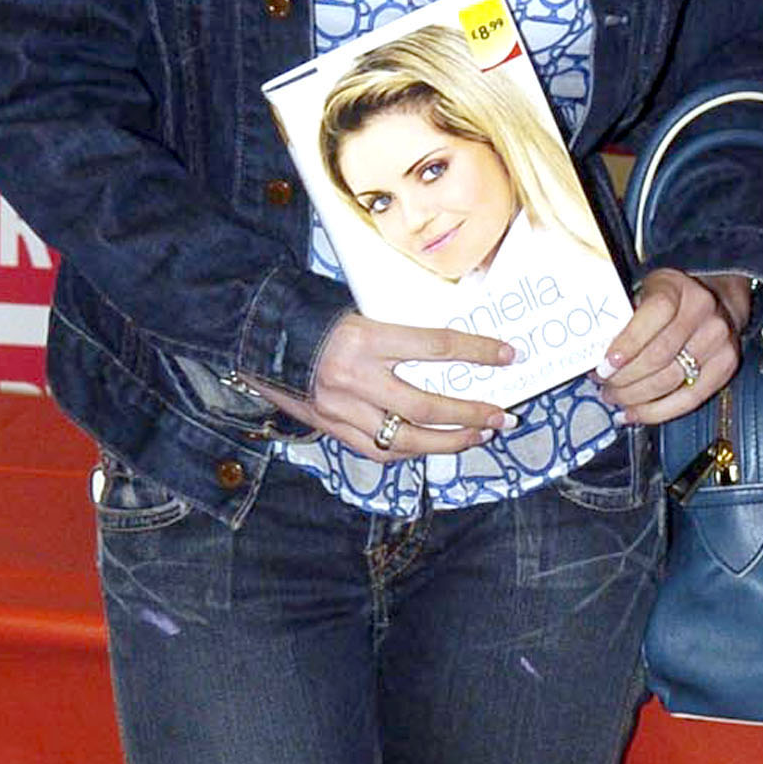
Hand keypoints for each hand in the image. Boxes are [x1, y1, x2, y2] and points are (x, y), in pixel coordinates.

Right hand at [249, 311, 516, 460]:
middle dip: (469, 414)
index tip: (508, 356)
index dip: (477, 352)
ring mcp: (339, 409)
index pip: (435, 346)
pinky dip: (407, 451)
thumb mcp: (356, 312)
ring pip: (404, 440)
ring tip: (476, 437)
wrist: (255, 335)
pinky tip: (429, 446)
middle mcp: (353, 377)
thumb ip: (394, 334)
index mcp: (364, 337)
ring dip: (446, 442)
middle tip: (501, 417)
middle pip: (425, 405)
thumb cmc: (310, 317)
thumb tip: (446, 349)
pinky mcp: (328, 428)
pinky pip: (376, 451)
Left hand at [596, 268, 749, 423]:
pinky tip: (634, 414)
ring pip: (670, 380)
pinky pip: (689, 399)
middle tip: (604, 386)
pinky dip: (656, 412)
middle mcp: (704, 311)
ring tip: (615, 399)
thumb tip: (593, 357)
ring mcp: (719, 340)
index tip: (604, 366)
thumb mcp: (643, 294)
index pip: (655, 314)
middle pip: (659, 355)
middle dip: (625, 378)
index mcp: (677, 288)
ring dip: (635, 397)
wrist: (714, 302)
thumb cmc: (668, 301)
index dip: (627, 344)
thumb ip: (622, 319)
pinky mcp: (726, 366)